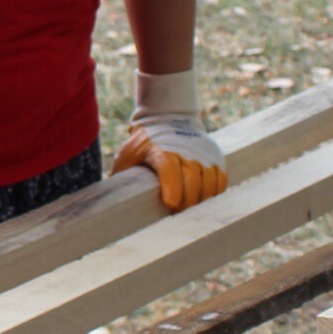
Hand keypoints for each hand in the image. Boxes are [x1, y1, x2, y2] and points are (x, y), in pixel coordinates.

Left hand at [110, 70, 226, 211]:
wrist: (167, 118)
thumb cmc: (143, 144)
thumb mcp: (128, 155)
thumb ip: (123, 176)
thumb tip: (112, 202)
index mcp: (159, 149)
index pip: (169, 167)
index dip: (172, 187)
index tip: (170, 204)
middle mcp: (184, 149)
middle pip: (192, 179)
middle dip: (186, 202)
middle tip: (177, 215)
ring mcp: (202, 152)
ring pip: (209, 182)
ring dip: (201, 201)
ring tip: (189, 211)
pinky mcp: (215, 156)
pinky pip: (220, 180)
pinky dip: (213, 193)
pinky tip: (202, 201)